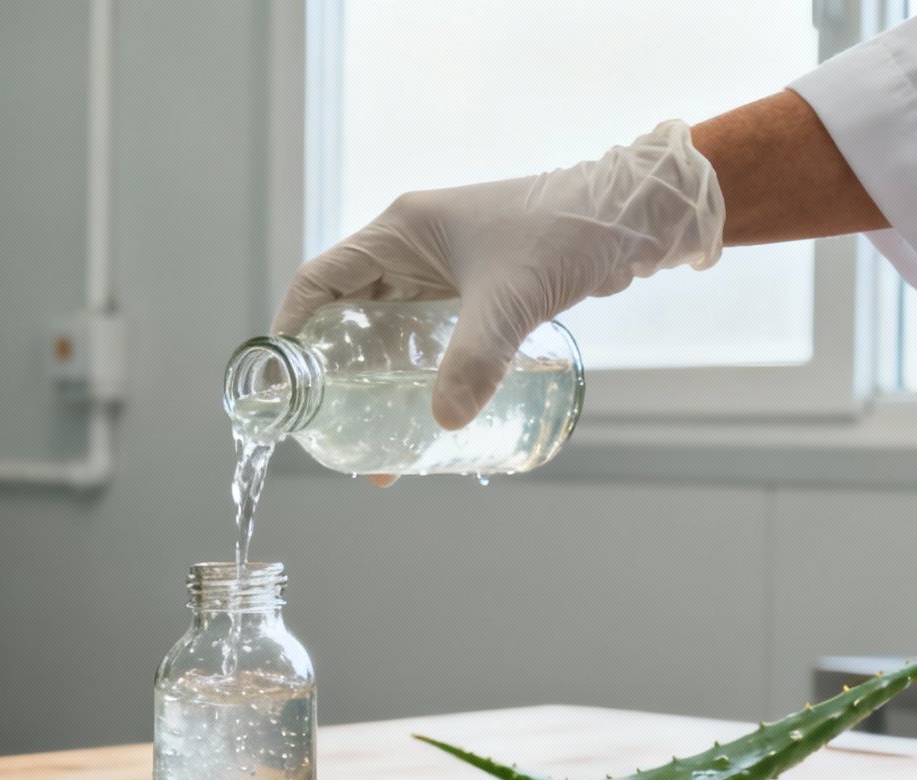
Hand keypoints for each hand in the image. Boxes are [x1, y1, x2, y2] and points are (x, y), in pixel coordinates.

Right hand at [274, 121, 724, 429]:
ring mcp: (443, 266)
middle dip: (334, 367)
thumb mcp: (511, 301)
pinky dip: (416, 368)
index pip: (320, 280)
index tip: (282, 379)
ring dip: (376, 374)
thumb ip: (474, 361)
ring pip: (388, 326)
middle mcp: (413, 245)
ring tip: (373, 429)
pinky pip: (427, 333)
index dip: (293, 328)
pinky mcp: (474, 286)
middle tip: (330, 420)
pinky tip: (423, 408)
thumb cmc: (566, 234)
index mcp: (401, 230)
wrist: (634, 214)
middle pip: (349, 310)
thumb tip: (442, 423)